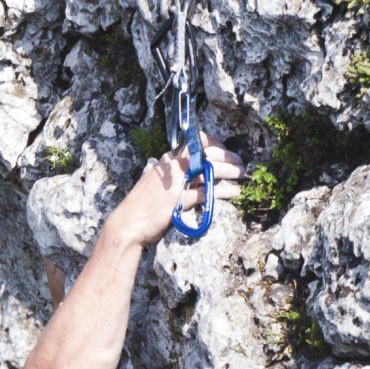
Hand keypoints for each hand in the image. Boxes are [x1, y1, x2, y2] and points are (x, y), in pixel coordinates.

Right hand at [108, 137, 243, 249]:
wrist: (127, 226)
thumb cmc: (141, 208)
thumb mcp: (157, 185)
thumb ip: (173, 178)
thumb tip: (191, 176)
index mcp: (167, 161)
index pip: (196, 143)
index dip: (215, 145)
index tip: (226, 151)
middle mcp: (173, 167)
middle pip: (207, 154)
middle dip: (228, 157)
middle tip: (240, 163)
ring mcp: (176, 183)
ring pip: (210, 170)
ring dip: (230, 171)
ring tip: (242, 175)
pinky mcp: (180, 200)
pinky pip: (207, 192)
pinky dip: (223, 191)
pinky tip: (233, 193)